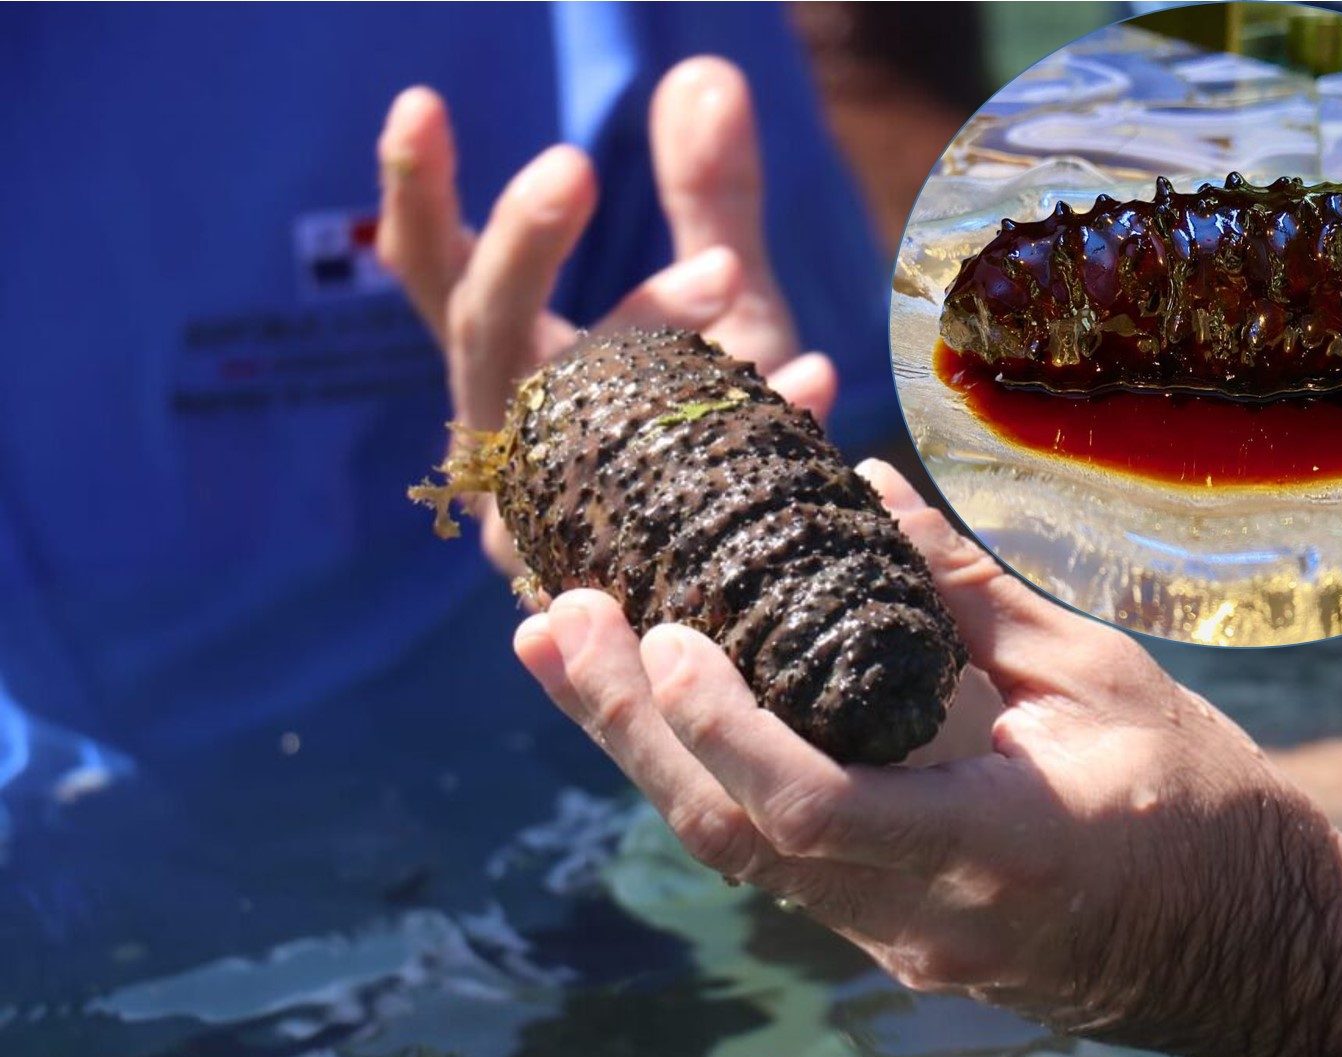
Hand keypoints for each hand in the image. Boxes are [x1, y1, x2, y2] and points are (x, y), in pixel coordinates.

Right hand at [376, 57, 833, 573]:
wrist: (758, 569)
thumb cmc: (721, 424)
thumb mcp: (717, 305)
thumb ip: (705, 197)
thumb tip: (704, 72)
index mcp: (510, 363)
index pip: (437, 273)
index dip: (414, 192)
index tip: (422, 103)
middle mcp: (510, 438)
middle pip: (481, 334)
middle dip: (519, 249)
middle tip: (570, 166)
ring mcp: (549, 517)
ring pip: (564, 410)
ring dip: (638, 335)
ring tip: (724, 275)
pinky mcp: (606, 579)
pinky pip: (660, 491)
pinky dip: (738, 424)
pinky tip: (808, 382)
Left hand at [514, 459, 1341, 1056]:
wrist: (1244, 948)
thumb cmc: (1200, 801)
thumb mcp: (1099, 678)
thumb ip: (969, 593)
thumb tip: (866, 491)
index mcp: (996, 843)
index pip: (817, 808)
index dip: (723, 725)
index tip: (662, 634)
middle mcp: (923, 911)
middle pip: (734, 836)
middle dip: (628, 728)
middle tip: (554, 624)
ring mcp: (896, 937)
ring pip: (732, 850)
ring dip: (642, 747)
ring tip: (565, 649)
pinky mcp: (883, 930)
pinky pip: (767, 852)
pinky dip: (702, 769)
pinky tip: (654, 704)